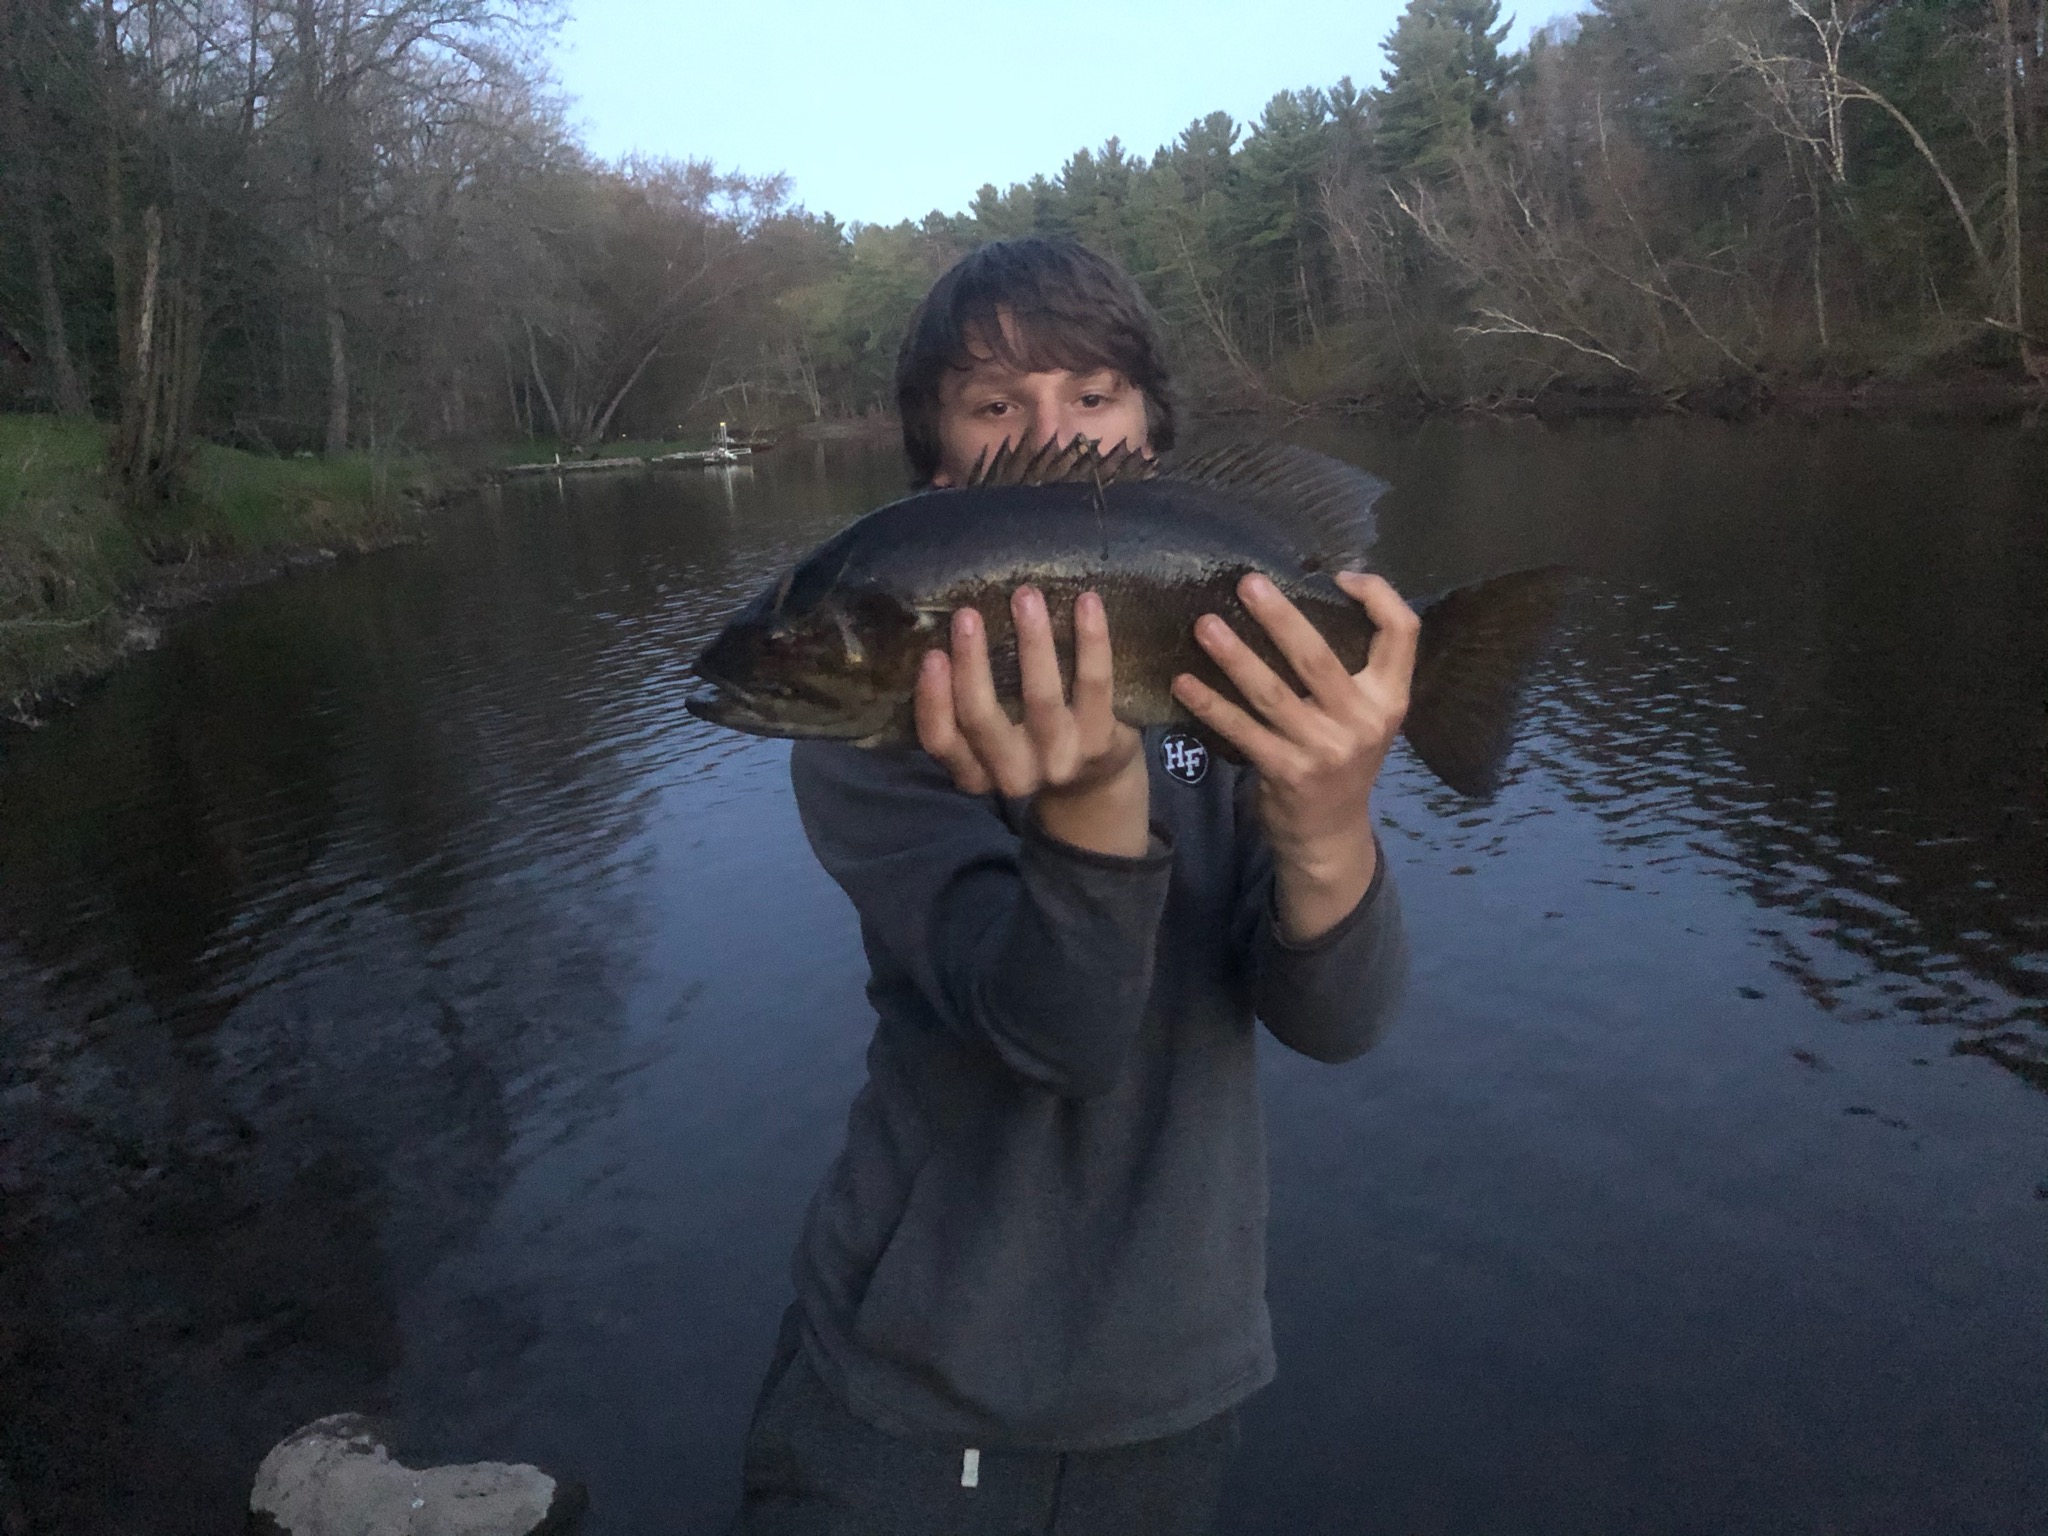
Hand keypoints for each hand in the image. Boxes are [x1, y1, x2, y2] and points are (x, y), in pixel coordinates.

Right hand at [916, 586, 1148, 856]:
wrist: (1097, 782)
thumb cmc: (1029, 741)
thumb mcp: (990, 740)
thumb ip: (967, 701)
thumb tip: (951, 627)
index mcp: (974, 774)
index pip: (940, 740)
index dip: (933, 699)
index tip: (932, 653)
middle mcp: (1013, 775)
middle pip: (982, 718)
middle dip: (972, 662)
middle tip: (967, 614)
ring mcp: (1059, 760)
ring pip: (1041, 697)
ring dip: (1032, 641)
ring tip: (1026, 596)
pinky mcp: (1100, 742)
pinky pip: (1093, 684)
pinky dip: (1091, 640)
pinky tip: (1087, 602)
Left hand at [1171, 571, 1417, 940]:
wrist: (1330, 833)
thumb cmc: (1341, 756)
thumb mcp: (1366, 713)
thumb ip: (1353, 668)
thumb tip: (1313, 595)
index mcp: (1390, 697)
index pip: (1403, 631)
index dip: (1376, 596)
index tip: (1338, 575)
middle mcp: (1363, 721)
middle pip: (1319, 657)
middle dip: (1280, 617)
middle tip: (1246, 583)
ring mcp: (1325, 749)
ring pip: (1273, 693)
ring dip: (1234, 657)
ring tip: (1203, 626)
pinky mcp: (1287, 773)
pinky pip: (1242, 731)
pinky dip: (1210, 705)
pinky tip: (1183, 682)